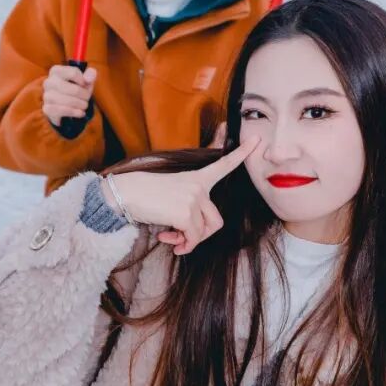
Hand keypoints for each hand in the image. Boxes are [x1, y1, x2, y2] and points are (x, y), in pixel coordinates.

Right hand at [43, 64, 95, 127]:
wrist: (63, 107)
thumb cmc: (74, 88)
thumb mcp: (84, 80)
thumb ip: (90, 74)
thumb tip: (87, 79)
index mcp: (56, 71)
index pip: (74, 73)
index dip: (84, 81)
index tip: (85, 85)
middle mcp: (49, 82)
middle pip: (75, 90)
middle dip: (85, 96)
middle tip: (87, 98)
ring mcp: (46, 95)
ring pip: (69, 101)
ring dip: (81, 105)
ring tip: (84, 105)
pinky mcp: (47, 108)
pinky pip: (64, 111)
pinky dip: (75, 112)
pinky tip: (80, 113)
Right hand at [107, 141, 254, 254]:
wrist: (127, 193)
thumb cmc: (147, 195)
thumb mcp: (173, 194)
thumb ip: (190, 210)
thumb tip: (191, 239)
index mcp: (197, 178)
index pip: (224, 164)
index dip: (242, 153)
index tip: (258, 140)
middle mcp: (199, 187)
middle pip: (216, 221)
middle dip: (202, 236)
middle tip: (184, 239)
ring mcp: (194, 199)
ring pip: (203, 233)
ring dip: (188, 242)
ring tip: (171, 238)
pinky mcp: (186, 213)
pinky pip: (192, 238)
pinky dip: (182, 245)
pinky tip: (167, 238)